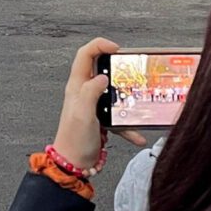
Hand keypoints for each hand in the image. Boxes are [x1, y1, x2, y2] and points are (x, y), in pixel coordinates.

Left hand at [52, 38, 145, 170]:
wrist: (73, 164)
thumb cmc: (73, 140)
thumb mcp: (82, 112)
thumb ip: (91, 91)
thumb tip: (103, 77)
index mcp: (77, 85)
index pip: (85, 55)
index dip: (100, 45)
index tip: (116, 48)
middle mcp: (84, 91)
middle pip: (100, 68)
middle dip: (117, 66)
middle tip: (130, 69)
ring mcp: (93, 104)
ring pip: (112, 91)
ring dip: (126, 96)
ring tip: (137, 97)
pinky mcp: (101, 118)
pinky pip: (118, 115)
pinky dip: (129, 124)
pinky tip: (137, 133)